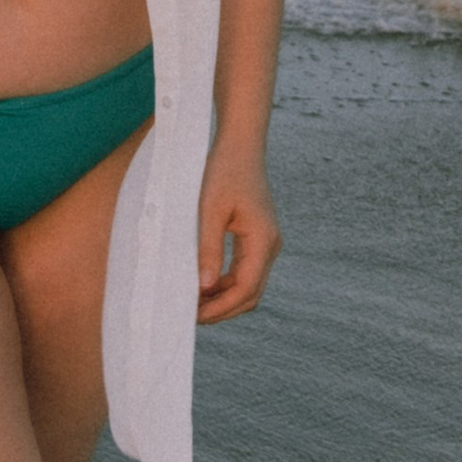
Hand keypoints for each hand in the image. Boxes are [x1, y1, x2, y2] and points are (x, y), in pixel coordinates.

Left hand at [196, 146, 281, 323]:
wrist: (240, 146)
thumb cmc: (224, 171)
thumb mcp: (210, 210)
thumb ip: (208, 249)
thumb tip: (204, 287)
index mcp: (262, 240)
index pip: (245, 289)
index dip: (220, 308)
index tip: (194, 316)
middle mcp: (270, 245)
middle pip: (250, 294)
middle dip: (222, 309)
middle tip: (191, 316)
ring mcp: (266, 243)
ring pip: (249, 285)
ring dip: (224, 298)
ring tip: (194, 303)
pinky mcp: (258, 238)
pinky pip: (245, 271)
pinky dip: (226, 284)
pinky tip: (204, 285)